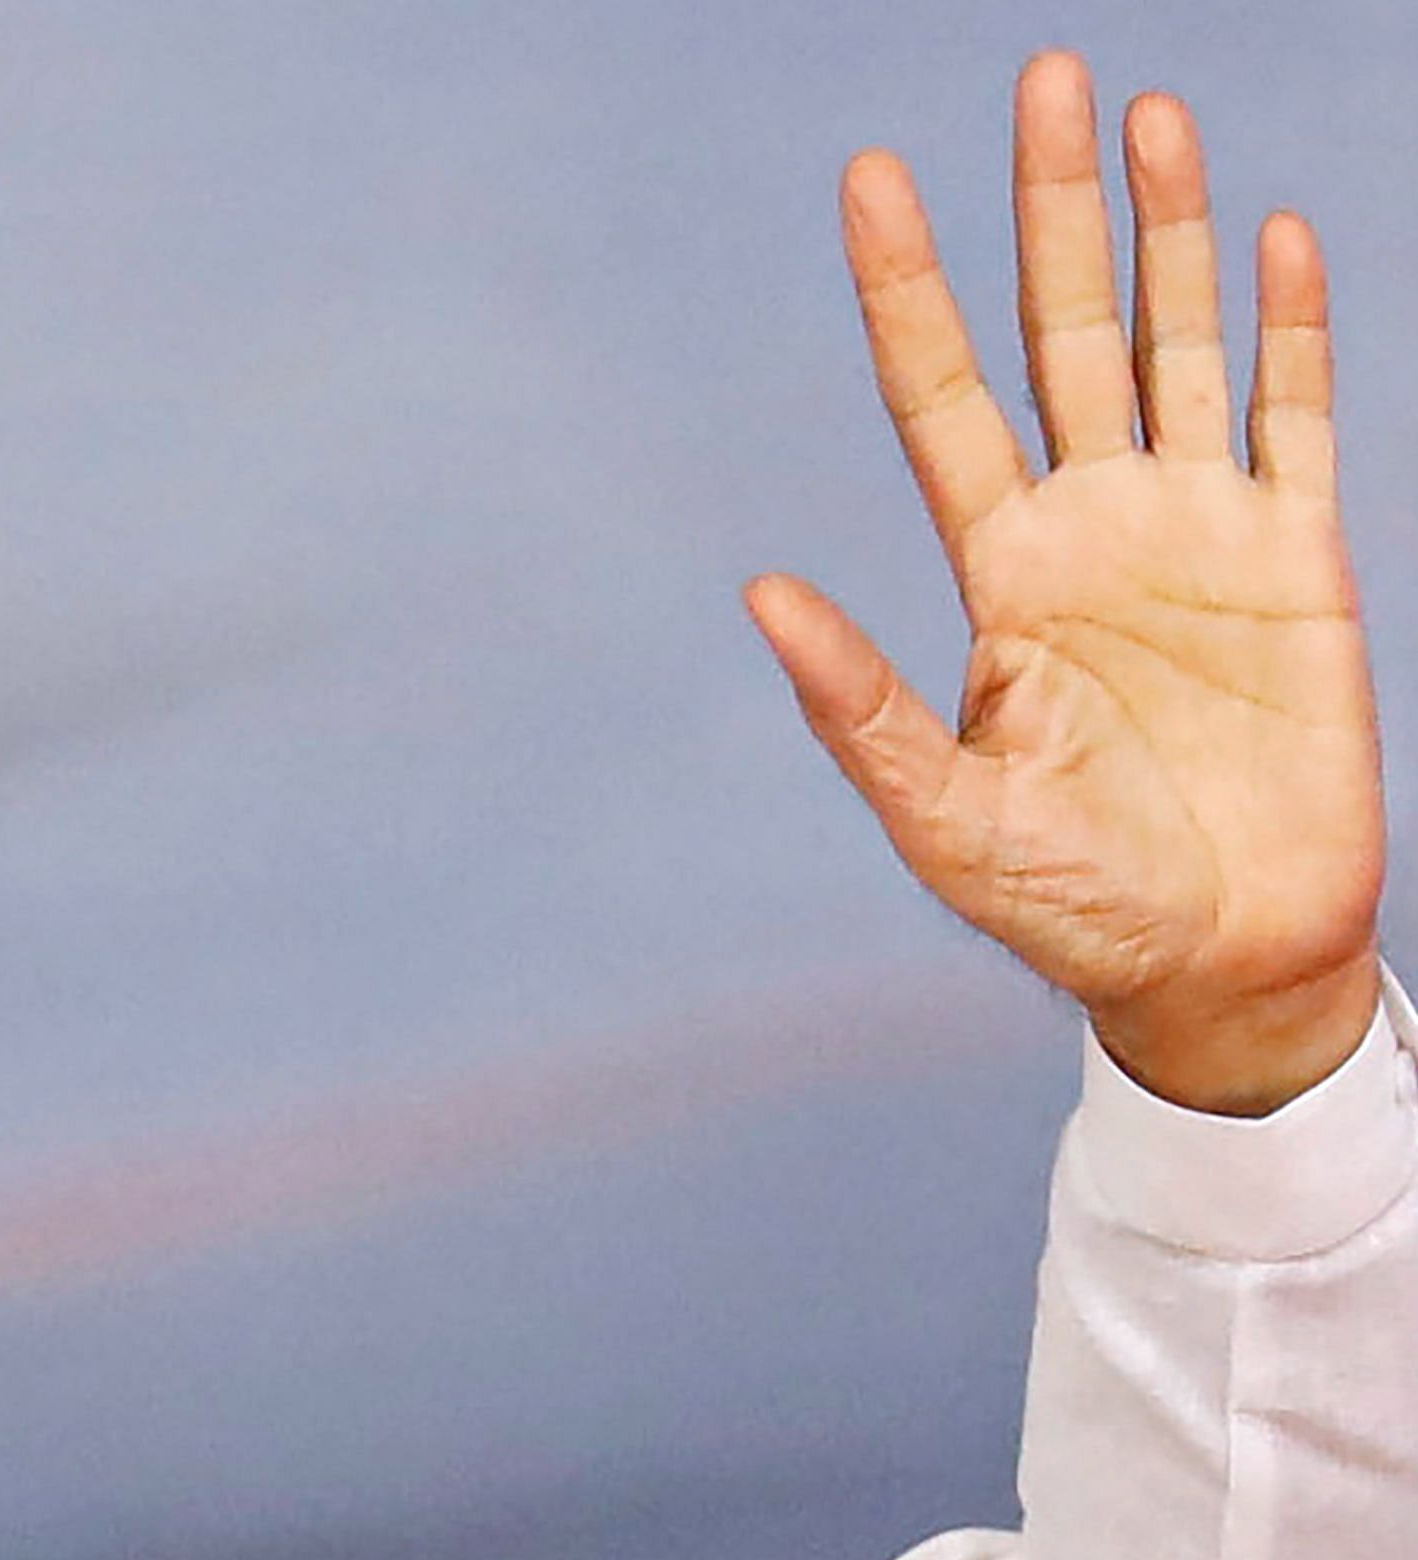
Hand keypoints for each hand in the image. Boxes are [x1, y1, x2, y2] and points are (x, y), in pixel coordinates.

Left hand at [748, 53, 1384, 1115]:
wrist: (1220, 963)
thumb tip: (765, 598)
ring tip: (1143, 113)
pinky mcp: (1301, 559)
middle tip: (1041, 75)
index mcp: (999, 573)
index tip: (871, 176)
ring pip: (1175, 340)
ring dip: (1167, 229)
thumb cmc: (1070, 905)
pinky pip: (1294, 414)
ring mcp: (1199, 528)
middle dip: (1048, 208)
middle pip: (1061, 329)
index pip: (941, 395)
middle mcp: (1092, 524)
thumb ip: (862, 708)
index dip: (909, 288)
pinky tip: (1275, 234)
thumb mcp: (945, 816)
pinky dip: (1287, 325)